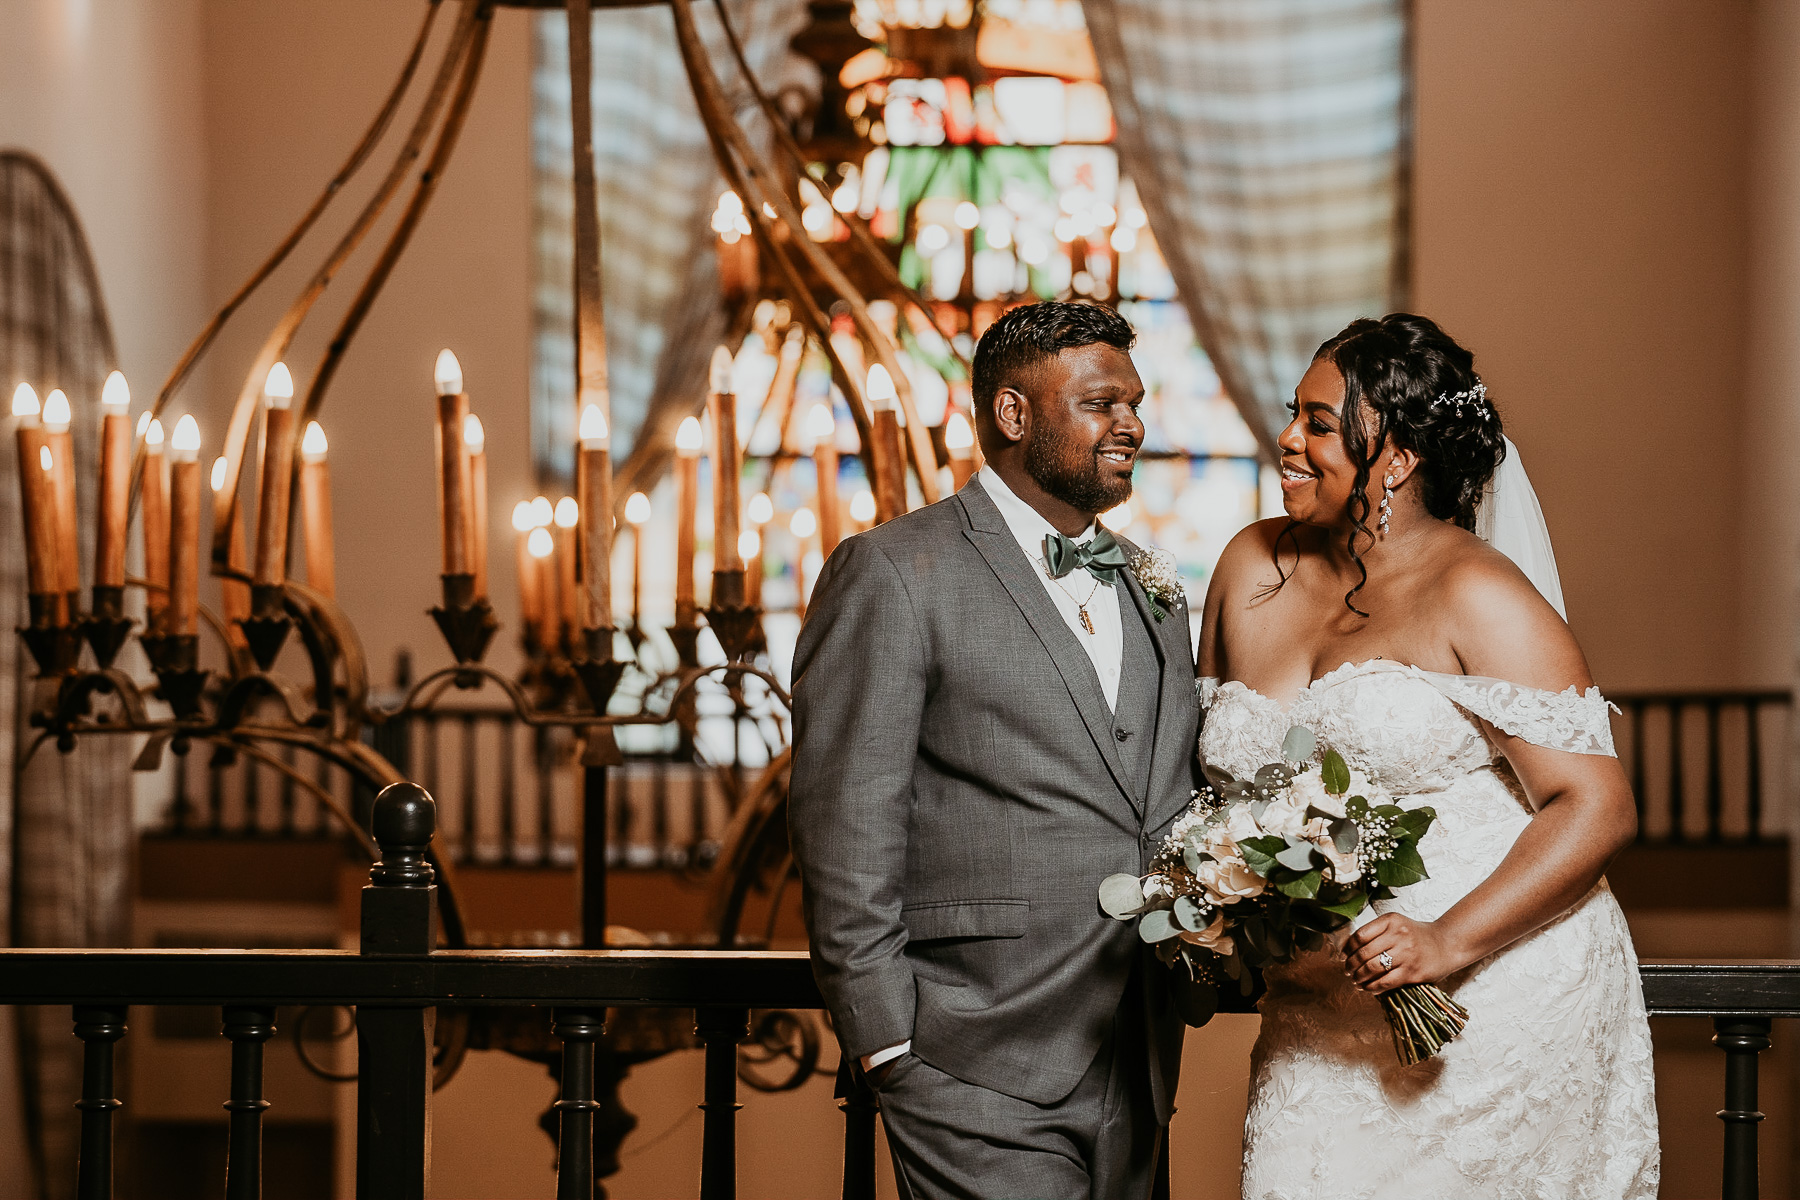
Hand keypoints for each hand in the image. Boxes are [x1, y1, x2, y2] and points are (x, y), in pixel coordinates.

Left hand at [1342, 913, 1465, 994]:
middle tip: (1347, 971)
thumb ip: (1376, 932)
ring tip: (1356, 981)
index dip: (1348, 948)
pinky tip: (1368, 988)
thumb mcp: (1397, 924)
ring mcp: (1406, 954)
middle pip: (1363, 953)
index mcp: (1391, 920)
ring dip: (1359, 978)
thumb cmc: (1417, 935)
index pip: (1360, 935)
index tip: (1344, 956)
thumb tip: (1349, 949)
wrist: (1447, 944)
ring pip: (1372, 969)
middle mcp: (1398, 935)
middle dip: (1351, 965)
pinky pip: (1385, 982)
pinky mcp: (1412, 972)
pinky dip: (1372, 987)